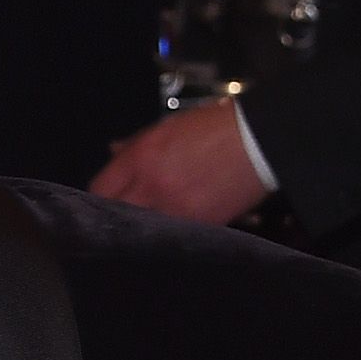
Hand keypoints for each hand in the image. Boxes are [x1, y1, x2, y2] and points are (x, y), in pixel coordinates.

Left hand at [92, 99, 274, 224]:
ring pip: (142, 228)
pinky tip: (174, 220)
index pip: (101, 189)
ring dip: (141, 223)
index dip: (100, 195)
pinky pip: (172, 233)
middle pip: (116, 213)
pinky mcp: (199, 225)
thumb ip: (138, 143)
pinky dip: (168, 229)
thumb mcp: (169, 126)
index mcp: (143, 158)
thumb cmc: (217, 128)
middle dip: (116, 212)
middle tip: (122, 210)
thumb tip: (114, 151)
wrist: (260, 142)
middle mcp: (154, 187)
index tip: (106, 196)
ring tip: (150, 215)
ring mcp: (176, 209)